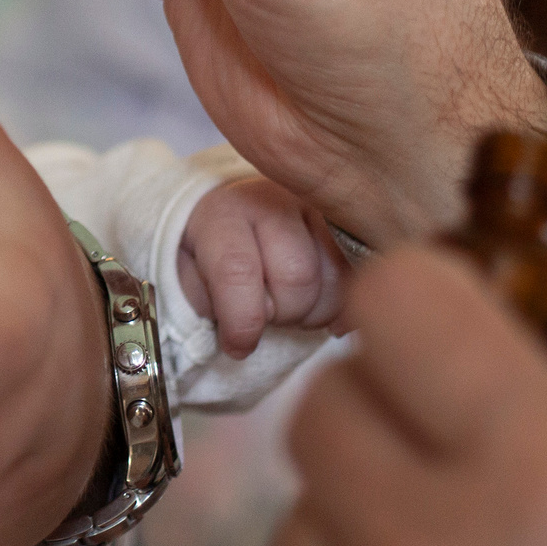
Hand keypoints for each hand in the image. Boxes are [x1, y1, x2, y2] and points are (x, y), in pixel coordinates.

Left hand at [177, 177, 346, 354]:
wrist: (235, 212)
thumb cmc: (209, 251)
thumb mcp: (186, 271)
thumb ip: (200, 297)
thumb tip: (238, 334)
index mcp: (224, 211)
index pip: (237, 270)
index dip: (241, 320)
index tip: (239, 347)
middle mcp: (274, 197)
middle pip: (296, 278)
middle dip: (282, 314)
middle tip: (267, 314)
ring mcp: (318, 205)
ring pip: (334, 281)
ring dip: (313, 312)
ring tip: (289, 306)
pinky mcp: (348, 220)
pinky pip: (361, 276)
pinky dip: (343, 305)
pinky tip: (318, 305)